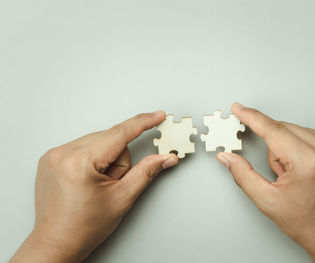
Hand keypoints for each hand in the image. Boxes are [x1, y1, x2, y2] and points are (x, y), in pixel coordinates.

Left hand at [10, 111, 178, 262]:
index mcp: (80, 163)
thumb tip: (164, 158)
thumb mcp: (122, 198)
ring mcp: (54, 154)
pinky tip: (89, 179)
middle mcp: (62, 153)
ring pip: (97, 142)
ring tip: (98, 185)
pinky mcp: (51, 158)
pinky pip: (83, 146)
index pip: (119, 134)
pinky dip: (93, 159)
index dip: (142, 123)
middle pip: (109, 139)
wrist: (57, 242)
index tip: (157, 115)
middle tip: (113, 183)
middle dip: (118, 160)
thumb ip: (146, 172)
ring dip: (105, 160)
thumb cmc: (83, 227)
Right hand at [217, 103, 314, 262]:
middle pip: (285, 129)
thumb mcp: (268, 201)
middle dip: (275, 148)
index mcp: (309, 162)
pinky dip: (305, 149)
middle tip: (281, 175)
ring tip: (297, 176)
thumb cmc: (310, 224)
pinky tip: (308, 172)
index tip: (239, 109)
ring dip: (290, 148)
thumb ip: (243, 175)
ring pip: (299, 132)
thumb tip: (227, 157)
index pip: (272, 129)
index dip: (252, 117)